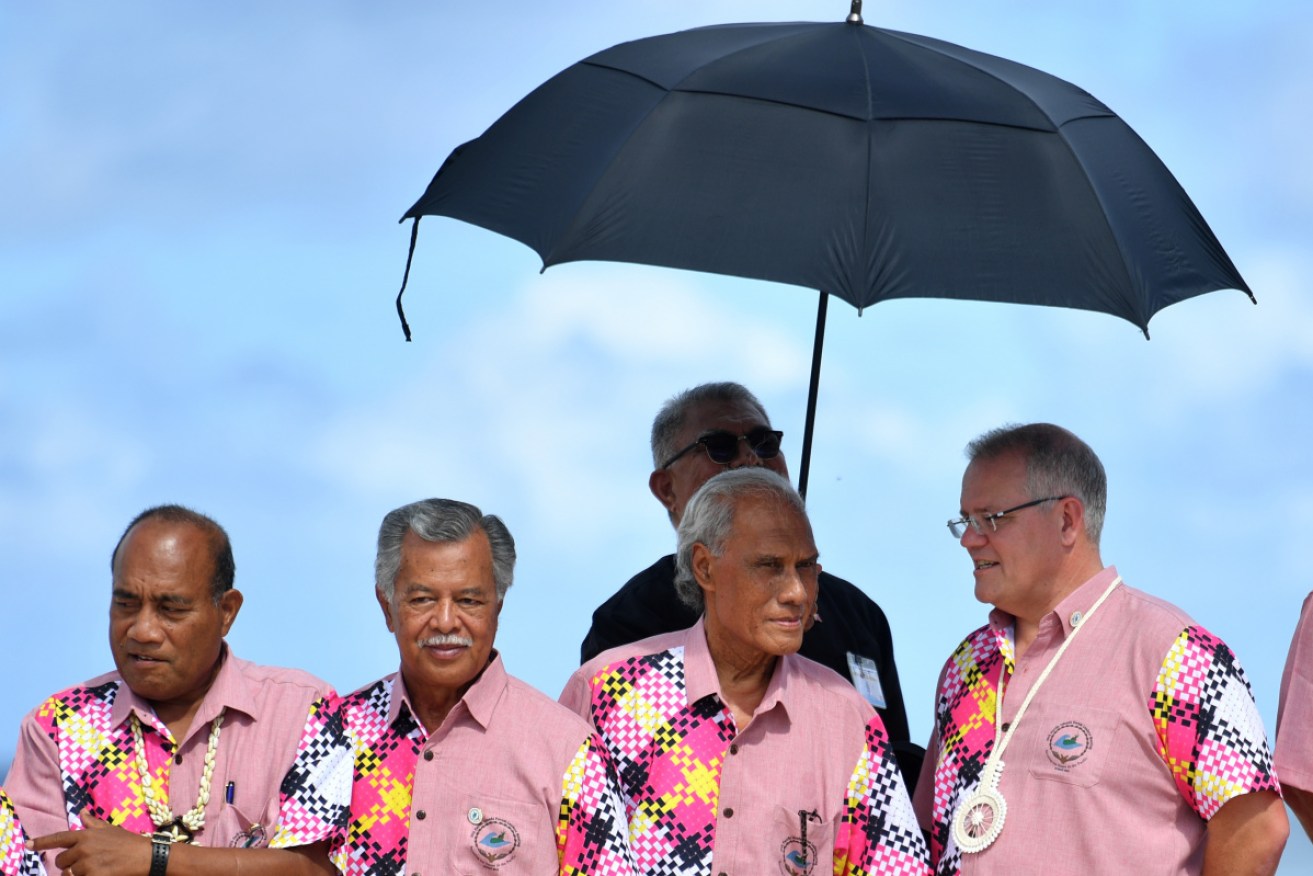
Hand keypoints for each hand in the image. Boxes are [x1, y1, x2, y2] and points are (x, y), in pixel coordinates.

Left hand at [32, 812, 151, 875]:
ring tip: (94, 868)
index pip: (58, 838)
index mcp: (86, 835)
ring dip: (78, 874)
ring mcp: (88, 863)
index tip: (27, 845)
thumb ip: (92, 823)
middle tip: (86, 862)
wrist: (146, 856)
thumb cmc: (128, 842)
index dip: (41, 842)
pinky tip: (98, 872)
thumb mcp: (110, 829)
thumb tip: (81, 812)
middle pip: (61, 861)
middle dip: (69, 864)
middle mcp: (84, 848)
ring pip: (69, 874)